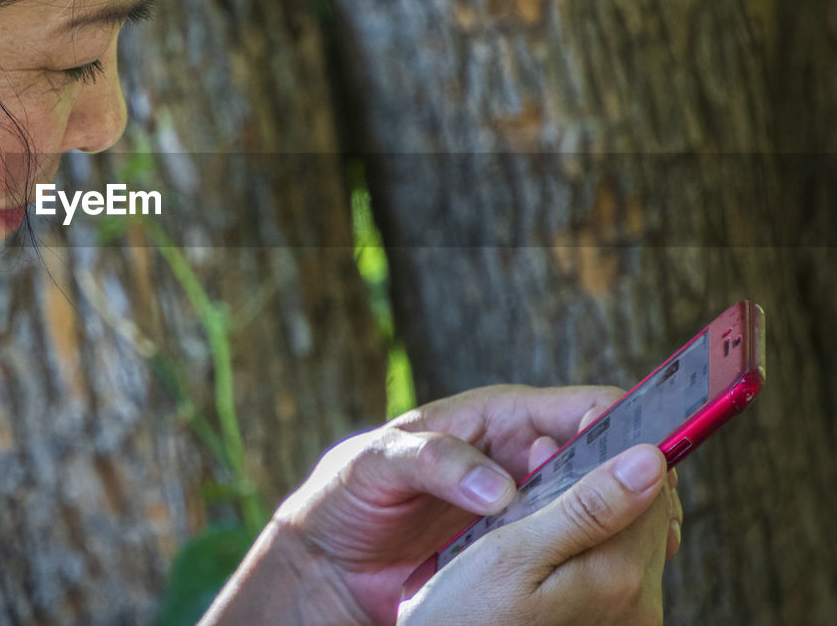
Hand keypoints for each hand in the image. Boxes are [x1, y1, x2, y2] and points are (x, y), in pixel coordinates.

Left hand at [256, 384, 681, 623]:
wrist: (325, 559)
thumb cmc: (346, 492)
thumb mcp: (377, 462)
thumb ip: (434, 461)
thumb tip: (500, 489)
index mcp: (494, 418)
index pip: (578, 406)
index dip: (620, 423)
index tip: (644, 454)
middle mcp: (518, 459)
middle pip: (602, 458)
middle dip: (637, 480)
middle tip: (659, 517)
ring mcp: (523, 508)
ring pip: (595, 507)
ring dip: (624, 524)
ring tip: (650, 550)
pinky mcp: (516, 552)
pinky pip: (568, 550)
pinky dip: (594, 559)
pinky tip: (614, 579)